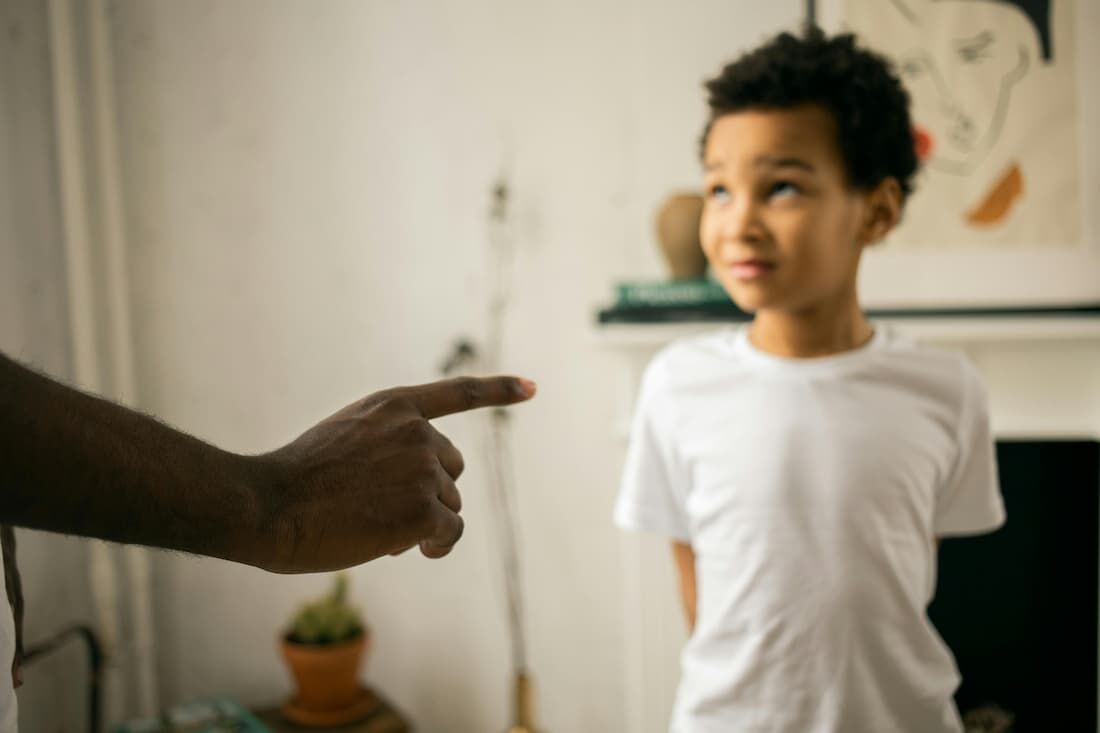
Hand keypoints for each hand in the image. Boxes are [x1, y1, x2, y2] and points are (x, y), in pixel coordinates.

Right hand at [254, 376, 535, 571]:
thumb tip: (431, 500)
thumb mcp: (343, 438)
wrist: (268, 505)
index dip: (499, 390)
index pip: (457, 392)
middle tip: (380, 510)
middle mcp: (415, 430)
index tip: (533, 387)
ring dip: (423, 522)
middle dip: (427, 492)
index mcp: (393, 405)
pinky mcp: (423, 509)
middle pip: (451, 469)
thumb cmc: (294, 481)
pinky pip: (449, 533)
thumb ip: (387, 446)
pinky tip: (407, 550)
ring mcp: (421, 468)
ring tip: (374, 528)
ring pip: (449, 505)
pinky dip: (436, 547)